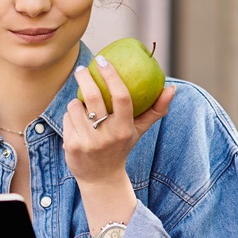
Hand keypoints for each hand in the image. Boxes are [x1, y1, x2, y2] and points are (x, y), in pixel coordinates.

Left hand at [63, 55, 174, 185]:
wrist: (101, 178)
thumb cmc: (121, 146)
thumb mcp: (139, 130)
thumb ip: (156, 110)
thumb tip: (171, 88)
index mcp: (125, 129)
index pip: (122, 97)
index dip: (112, 76)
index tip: (103, 60)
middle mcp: (107, 136)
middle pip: (93, 97)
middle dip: (85, 78)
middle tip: (83, 68)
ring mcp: (88, 142)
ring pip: (76, 106)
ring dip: (77, 102)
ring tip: (83, 108)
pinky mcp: (72, 146)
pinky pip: (67, 118)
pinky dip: (70, 116)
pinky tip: (76, 123)